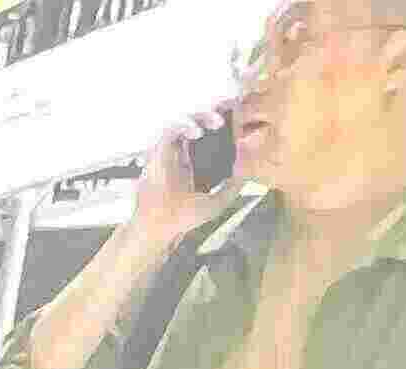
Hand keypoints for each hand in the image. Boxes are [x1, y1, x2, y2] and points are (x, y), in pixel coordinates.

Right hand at [130, 109, 237, 242]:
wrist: (162, 227)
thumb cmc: (184, 217)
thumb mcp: (220, 200)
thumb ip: (236, 184)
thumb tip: (248, 165)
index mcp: (199, 161)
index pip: (214, 133)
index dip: (228, 121)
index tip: (241, 116)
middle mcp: (185, 152)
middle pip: (202, 120)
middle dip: (218, 109)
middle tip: (232, 105)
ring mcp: (171, 151)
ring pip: (187, 119)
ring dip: (203, 116)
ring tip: (218, 122)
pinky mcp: (158, 152)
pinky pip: (170, 129)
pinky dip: (183, 126)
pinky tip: (196, 132)